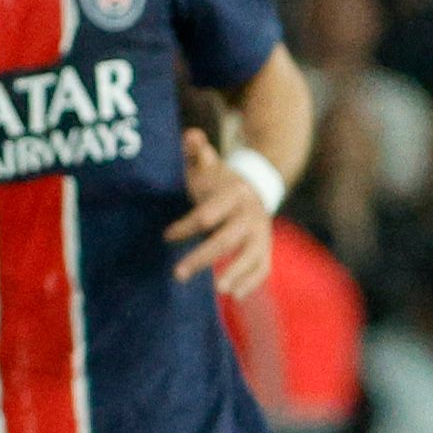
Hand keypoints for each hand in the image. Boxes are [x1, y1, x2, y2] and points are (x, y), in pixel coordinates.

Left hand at [167, 128, 275, 294]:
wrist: (256, 188)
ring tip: (218, 290)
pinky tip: (235, 296)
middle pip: (227, 239)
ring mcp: (261, 234)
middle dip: (203, 257)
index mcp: (234, 194)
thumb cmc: (220, 182)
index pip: (208, 214)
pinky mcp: (266, 249)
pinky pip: (263, 268)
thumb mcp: (208, 165)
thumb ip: (197, 152)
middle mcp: (251, 215)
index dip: (186, 226)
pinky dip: (251, 282)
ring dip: (235, 273)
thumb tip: (191, 136)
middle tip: (178, 273)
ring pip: (251, 256)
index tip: (166, 236)